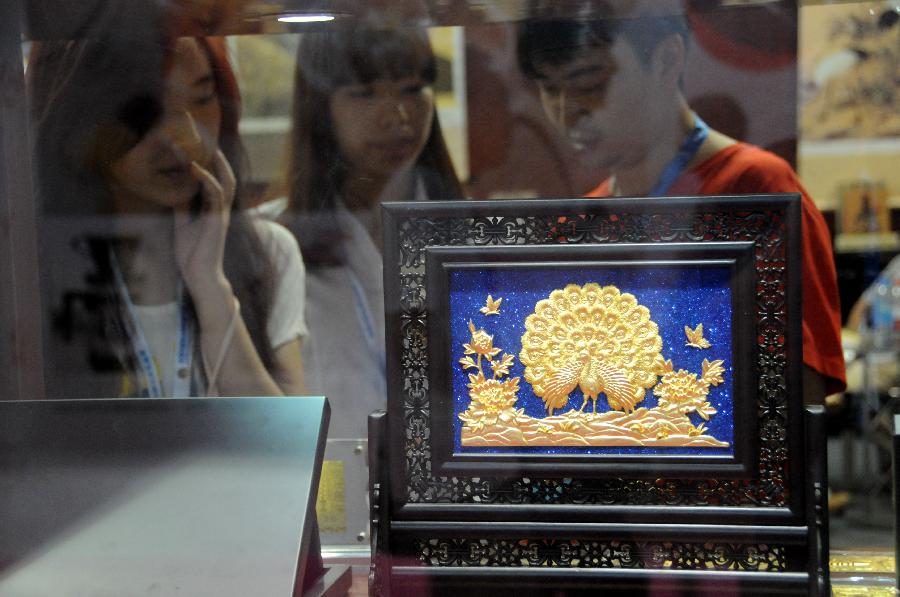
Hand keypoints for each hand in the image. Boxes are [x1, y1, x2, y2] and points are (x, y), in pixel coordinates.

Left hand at [173, 149, 235, 296]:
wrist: (199, 274)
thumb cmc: (192, 254)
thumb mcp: (182, 225)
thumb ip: (183, 208)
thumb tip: (175, 192)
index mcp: (214, 210)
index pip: (216, 181)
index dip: (210, 164)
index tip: (199, 147)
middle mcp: (221, 209)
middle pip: (226, 177)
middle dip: (219, 158)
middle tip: (208, 139)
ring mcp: (221, 213)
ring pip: (226, 181)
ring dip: (215, 163)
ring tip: (206, 146)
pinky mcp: (218, 219)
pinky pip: (216, 194)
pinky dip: (206, 179)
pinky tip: (195, 167)